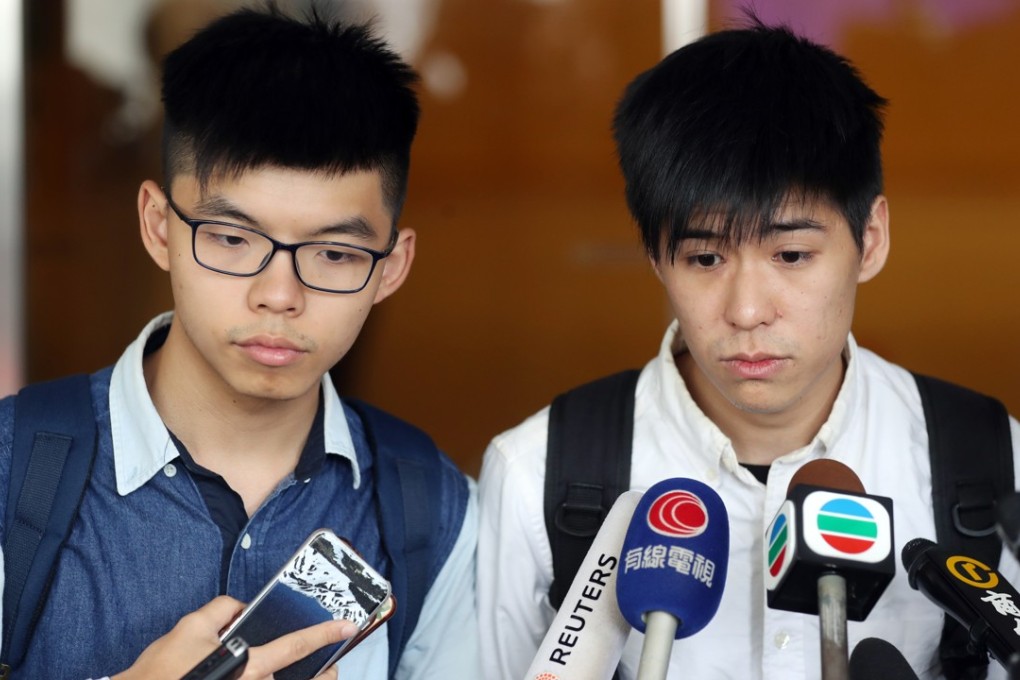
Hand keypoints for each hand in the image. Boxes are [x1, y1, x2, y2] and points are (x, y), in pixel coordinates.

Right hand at [112, 595, 358, 679]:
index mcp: (249, 666)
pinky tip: (268, 675)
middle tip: (328, 665)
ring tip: (308, 671)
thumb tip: (241, 608)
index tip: (347, 627)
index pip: (296, 646)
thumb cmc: (163, 671)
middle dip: (324, 673)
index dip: (325, 634)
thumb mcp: (191, 627)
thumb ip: (222, 609)